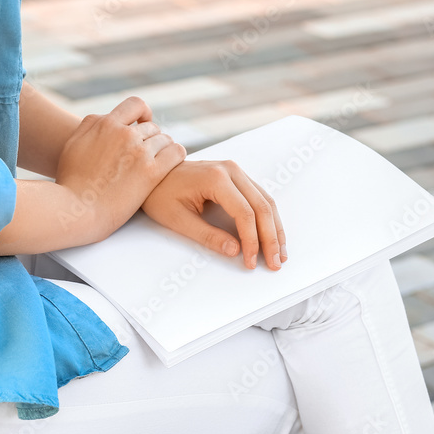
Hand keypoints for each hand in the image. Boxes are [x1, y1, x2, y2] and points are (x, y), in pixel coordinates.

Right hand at [55, 97, 185, 241]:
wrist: (76, 210)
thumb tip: (106, 118)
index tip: (143, 124)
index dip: (143, 113)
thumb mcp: (73, 144)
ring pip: (165, 139)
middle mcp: (125, 134)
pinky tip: (170, 164)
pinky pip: (176, 153)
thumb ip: (90, 126)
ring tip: (157, 163)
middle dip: (150, 139)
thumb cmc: (71, 182)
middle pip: (152, 127)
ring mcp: (139, 153)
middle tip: (146, 155)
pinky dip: (175, 155)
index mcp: (106, 125)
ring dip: (162, 149)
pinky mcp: (152, 172)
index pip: (135, 105)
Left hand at [140, 159, 287, 270]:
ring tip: (280, 254)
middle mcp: (231, 170)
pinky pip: (259, 198)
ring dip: (275, 229)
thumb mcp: (178, 220)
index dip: (252, 241)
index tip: (251, 262)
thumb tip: (235, 251)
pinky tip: (272, 236)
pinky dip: (268, 219)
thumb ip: (207, 236)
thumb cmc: (160, 195)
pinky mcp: (236, 177)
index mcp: (216, 178)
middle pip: (262, 206)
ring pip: (266, 201)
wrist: (153, 173)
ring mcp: (236, 171)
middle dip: (271, 238)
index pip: (245, 213)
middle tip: (275, 263)